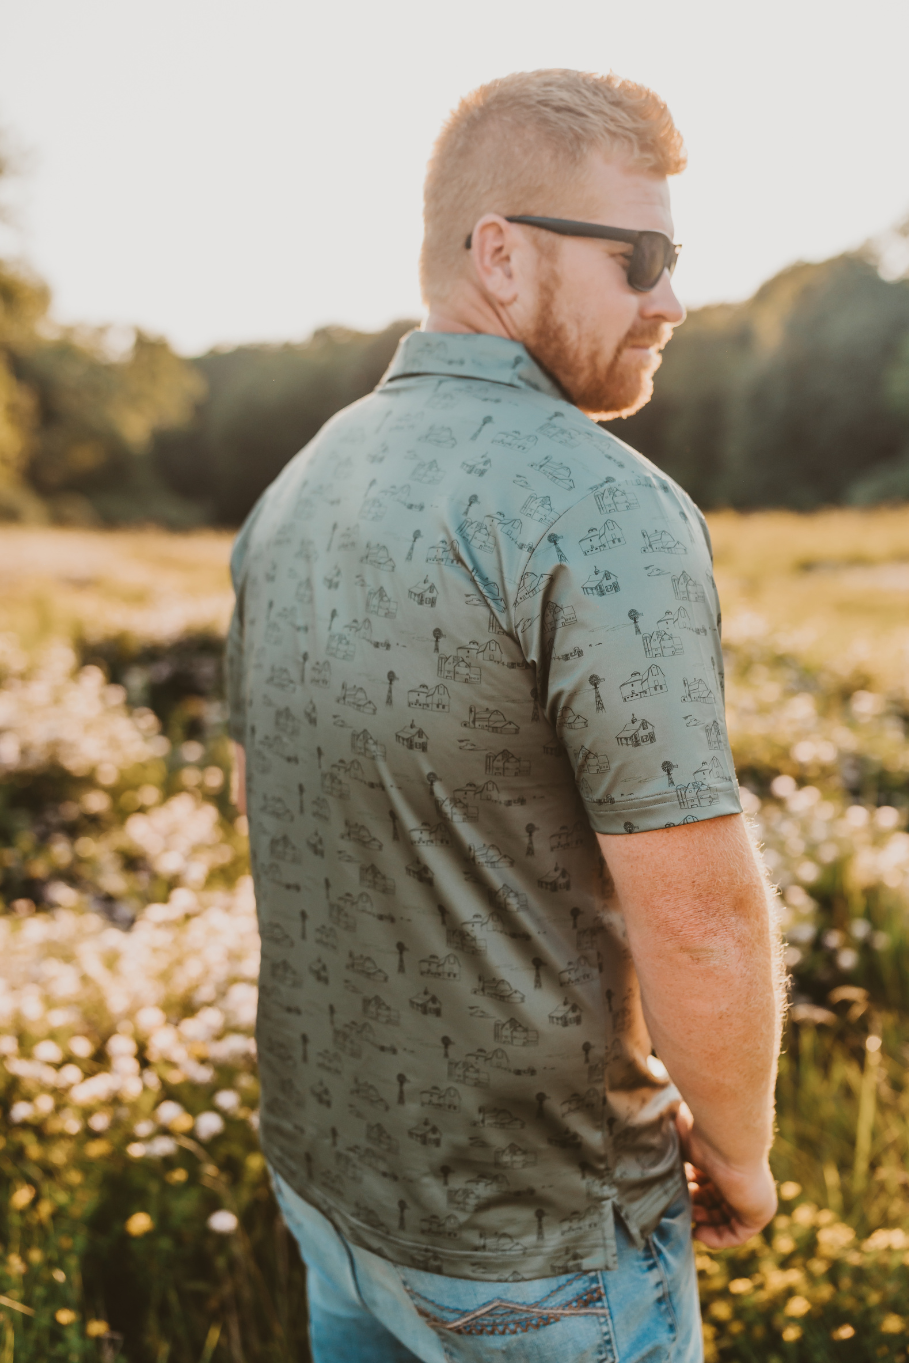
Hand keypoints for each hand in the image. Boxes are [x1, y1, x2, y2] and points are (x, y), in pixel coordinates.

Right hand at [676, 1105, 776, 1248]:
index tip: (672, 1193)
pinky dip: (717, 1238)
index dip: (689, 1190)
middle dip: (695, 1207)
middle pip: (715, 1202)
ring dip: (702, 1222)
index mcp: (725, 1160)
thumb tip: (646, 1146)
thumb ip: (673, 1151)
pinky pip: (737, 1234)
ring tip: (686, 1217)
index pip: (707, 1183)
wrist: (728, 1139)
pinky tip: (699, 1232)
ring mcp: (751, 1196)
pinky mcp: (759, 1214)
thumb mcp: (682, 1144)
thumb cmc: (702, 1135)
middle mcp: (740, 1178)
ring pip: (724, 1218)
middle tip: (678, 1207)